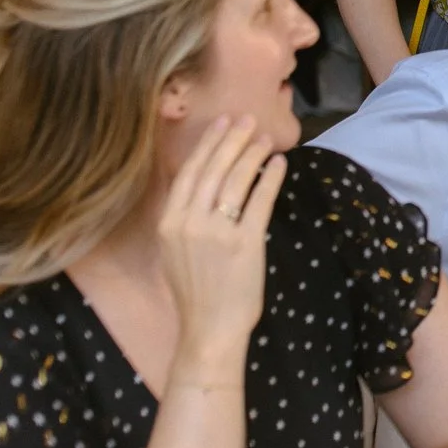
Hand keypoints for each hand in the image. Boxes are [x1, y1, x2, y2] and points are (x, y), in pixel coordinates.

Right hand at [157, 116, 287, 362]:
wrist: (208, 329)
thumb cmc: (195, 290)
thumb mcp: (174, 249)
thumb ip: (183, 216)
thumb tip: (201, 180)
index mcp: (168, 223)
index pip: (190, 172)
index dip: (208, 144)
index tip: (222, 123)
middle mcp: (189, 224)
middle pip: (214, 170)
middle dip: (233, 139)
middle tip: (248, 119)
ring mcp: (217, 234)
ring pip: (237, 181)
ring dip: (253, 154)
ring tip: (266, 139)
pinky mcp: (246, 244)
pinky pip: (260, 201)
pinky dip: (271, 178)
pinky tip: (279, 164)